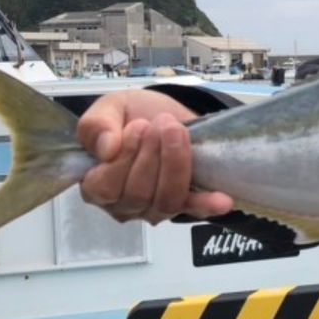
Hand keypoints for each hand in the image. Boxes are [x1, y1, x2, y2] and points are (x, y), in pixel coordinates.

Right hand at [76, 90, 233, 224]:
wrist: (162, 114)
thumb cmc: (129, 116)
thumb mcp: (108, 109)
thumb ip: (95, 126)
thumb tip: (107, 148)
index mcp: (95, 185)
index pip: (104, 188)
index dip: (124, 158)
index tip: (139, 126)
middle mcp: (123, 204)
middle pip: (138, 195)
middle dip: (153, 155)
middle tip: (161, 123)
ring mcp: (155, 207)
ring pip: (166, 201)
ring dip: (175, 165)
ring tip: (177, 133)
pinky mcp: (184, 202)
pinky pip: (195, 209)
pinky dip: (207, 204)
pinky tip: (222, 200)